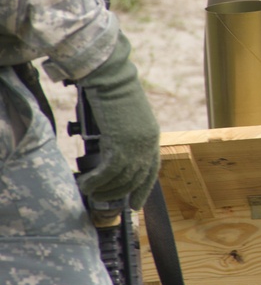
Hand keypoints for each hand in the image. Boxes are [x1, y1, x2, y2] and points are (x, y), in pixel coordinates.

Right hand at [76, 32, 160, 210]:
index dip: (143, 189)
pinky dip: (96, 182)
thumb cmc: (115, 95)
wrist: (112, 80)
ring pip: (121, 179)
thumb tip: (111, 155)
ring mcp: (136, 145)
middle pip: (136, 179)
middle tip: (101, 199)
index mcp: (152, 137)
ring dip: (104, 190)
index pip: (152, 170)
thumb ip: (126, 137)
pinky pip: (108, 173)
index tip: (135, 204)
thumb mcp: (128, 120)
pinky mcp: (120, 144)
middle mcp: (148, 144)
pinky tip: (85, 183)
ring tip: (89, 190)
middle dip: (119, 194)